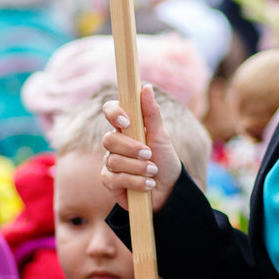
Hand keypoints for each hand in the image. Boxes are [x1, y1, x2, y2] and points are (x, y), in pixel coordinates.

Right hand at [101, 84, 182, 212]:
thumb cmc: (165, 160)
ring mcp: (110, 162)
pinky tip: (148, 185)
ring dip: (138, 168)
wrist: (169, 190)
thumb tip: (146, 87)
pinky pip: (114, 178)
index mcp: (126, 128)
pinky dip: (135, 182)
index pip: (110, 111)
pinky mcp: (110, 182)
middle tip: (149, 154)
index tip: (126, 121)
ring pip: (113, 160)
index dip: (114, 113)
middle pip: (109, 139)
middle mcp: (115, 144)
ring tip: (153, 171)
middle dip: (131, 148)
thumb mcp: (162, 136)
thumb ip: (152, 113)